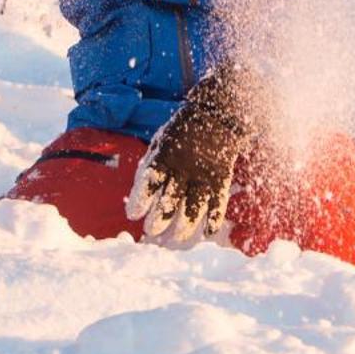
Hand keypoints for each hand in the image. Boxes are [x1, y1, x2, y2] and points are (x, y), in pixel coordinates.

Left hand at [125, 66, 263, 246]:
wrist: (217, 114)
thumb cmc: (183, 131)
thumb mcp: (162, 140)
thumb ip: (153, 164)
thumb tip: (141, 191)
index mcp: (166, 156)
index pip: (150, 182)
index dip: (140, 200)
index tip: (133, 215)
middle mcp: (184, 168)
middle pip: (170, 199)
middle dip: (159, 219)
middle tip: (151, 230)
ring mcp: (204, 174)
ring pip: (193, 207)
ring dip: (183, 226)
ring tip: (175, 239)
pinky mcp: (221, 178)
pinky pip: (218, 203)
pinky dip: (213, 219)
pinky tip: (207, 233)